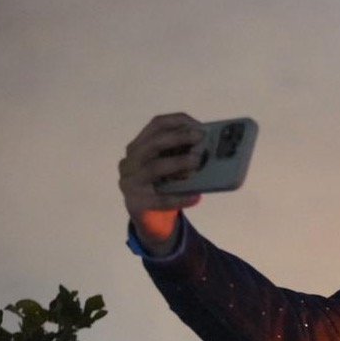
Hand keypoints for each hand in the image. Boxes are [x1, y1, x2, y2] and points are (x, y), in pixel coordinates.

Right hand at [117, 113, 208, 255]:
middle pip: (154, 144)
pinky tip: (196, 197)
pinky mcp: (137, 203)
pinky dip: (180, 198)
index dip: (177, 122)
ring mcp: (130, 182)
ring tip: (197, 162)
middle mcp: (130, 161)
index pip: (155, 125)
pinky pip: (160, 199)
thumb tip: (210, 146)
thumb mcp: (171, 166)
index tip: (198, 125)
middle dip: (178, 138)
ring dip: (177, 162)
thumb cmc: (164, 186)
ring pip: (154, 167)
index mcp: (139, 146)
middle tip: (200, 138)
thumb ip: (182, 154)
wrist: (149, 218)